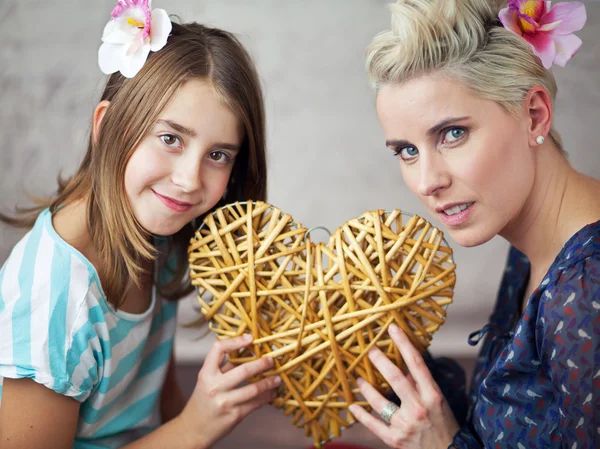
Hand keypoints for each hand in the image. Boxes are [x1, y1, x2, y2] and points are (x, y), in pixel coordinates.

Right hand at [179, 334, 280, 447]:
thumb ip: (224, 368)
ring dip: (269, 382)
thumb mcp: (207, 381)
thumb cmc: (203, 401)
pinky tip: (272, 394)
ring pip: (254, 389)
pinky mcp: (234, 415)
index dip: (235, 341)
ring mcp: (225, 402)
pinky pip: (256, 404)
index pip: (218, 349)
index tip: (250, 338)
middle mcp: (214, 387)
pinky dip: (267, 397)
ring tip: (277, 378)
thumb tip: (248, 351)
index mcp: (206, 374)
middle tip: (271, 360)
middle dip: (262, 364)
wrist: (193, 429)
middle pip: (243, 370)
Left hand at [349, 324, 458, 448]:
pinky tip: (352, 406)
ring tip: (359, 379)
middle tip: (369, 351)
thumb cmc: (444, 425)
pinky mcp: (395, 439)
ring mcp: (405, 425)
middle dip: (380, 361)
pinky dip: (361, 414)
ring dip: (366, 388)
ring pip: (379, 402)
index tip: (393, 328)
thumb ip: (420, 384)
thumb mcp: (438, 401)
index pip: (417, 363)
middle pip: (395, 378)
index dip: (404, 343)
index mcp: (432, 395)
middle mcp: (419, 408)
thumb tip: (403, 366)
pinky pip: (373, 424)